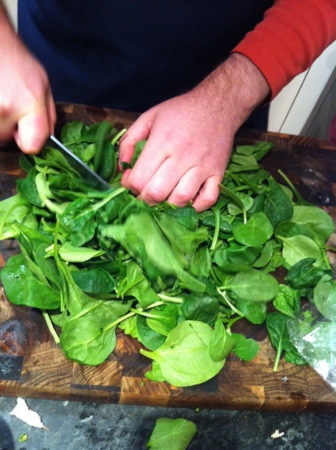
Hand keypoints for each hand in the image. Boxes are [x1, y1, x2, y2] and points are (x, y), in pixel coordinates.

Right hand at [0, 6, 55, 151]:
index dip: (30, 141)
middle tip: (8, 106)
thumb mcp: (43, 86)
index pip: (31, 146)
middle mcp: (4, 108)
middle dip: (8, 129)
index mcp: (29, 103)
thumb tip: (48, 139)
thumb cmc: (16, 63)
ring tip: (0, 101)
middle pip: (5, 142)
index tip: (27, 131)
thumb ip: (48, 117)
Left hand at [119, 53, 269, 211]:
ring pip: (181, 199)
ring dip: (168, 205)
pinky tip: (188, 200)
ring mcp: (202, 166)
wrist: (218, 105)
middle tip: (145, 193)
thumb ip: (129, 141)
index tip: (130, 181)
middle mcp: (182, 156)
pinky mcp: (218, 173)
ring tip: (164, 197)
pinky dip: (197, 207)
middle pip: (157, 193)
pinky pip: (208, 199)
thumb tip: (122, 167)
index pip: (139, 178)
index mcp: (162, 142)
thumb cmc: (180, 112)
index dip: (129, 186)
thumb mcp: (148, 117)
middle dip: (145, 199)